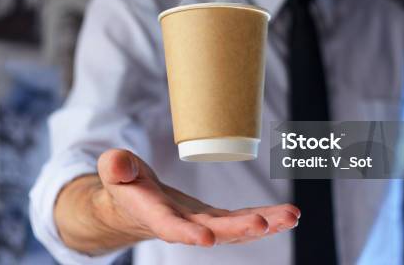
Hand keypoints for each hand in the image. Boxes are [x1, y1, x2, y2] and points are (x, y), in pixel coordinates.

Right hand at [55, 149, 299, 254]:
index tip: (207, 239)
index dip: (187, 234)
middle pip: (213, 231)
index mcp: (153, 215)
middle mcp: (182, 225)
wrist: (132, 203)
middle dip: (239, 229)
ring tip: (291, 216)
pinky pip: (242, 219)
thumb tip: (119, 164)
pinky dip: (265, 218)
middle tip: (263, 223)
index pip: (170, 227)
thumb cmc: (123, 183)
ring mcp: (201, 223)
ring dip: (264, 224)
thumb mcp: (113, 170)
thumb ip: (115, 167)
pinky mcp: (213, 217)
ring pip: (235, 228)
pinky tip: (288, 215)